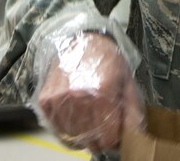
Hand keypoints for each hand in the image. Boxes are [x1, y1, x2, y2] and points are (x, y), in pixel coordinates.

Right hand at [35, 32, 144, 152]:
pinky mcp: (45, 98)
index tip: (112, 133)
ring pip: (70, 135)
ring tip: (86, 120)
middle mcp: (78, 95)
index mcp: (102, 91)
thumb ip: (133, 111)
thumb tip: (134, 136)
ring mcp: (59, 97)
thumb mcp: (128, 82)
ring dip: (80, 134)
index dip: (111, 139)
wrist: (84, 40)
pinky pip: (55, 126)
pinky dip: (64, 127)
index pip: (106, 137)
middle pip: (88, 139)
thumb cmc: (108, 61)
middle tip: (101, 127)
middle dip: (97, 138)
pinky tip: (73, 115)